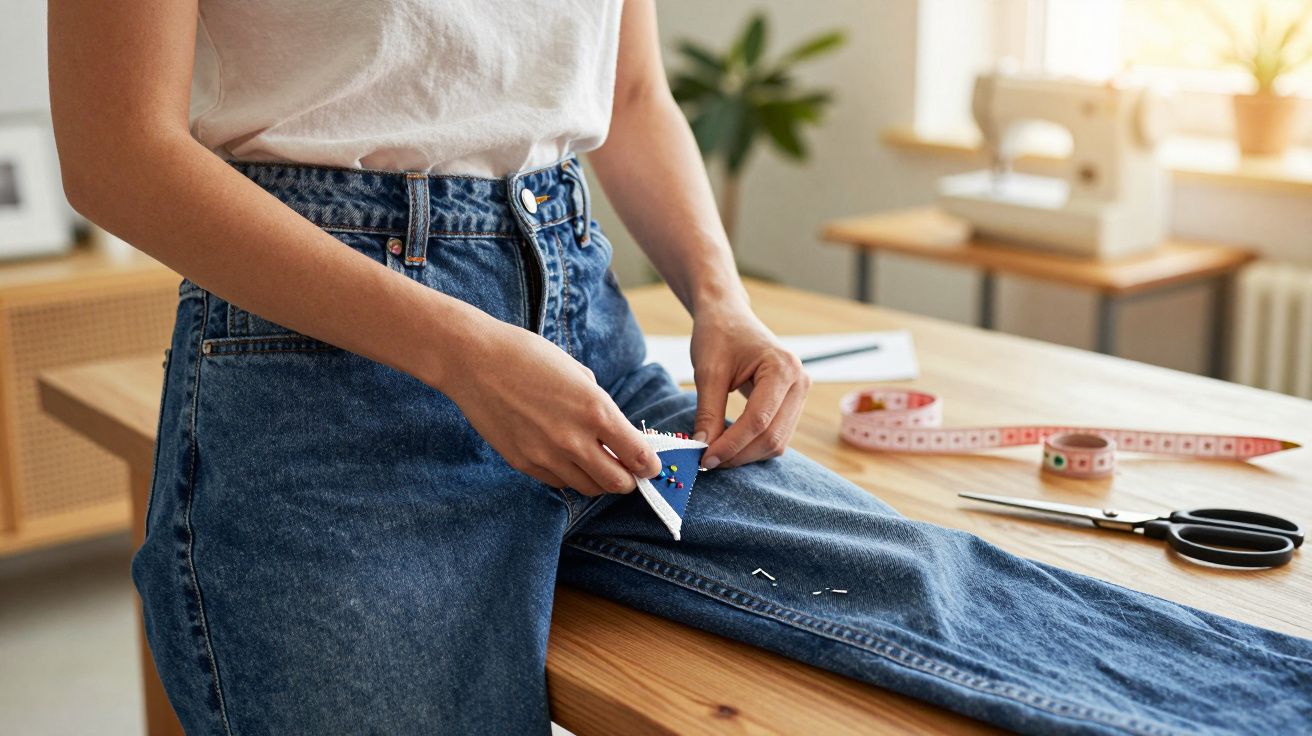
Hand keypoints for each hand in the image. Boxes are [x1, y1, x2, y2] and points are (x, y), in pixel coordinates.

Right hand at [440, 318, 661, 494]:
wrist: (474, 361)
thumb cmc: (527, 355)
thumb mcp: (577, 371)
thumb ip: (600, 404)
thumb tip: (615, 429)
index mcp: (596, 409)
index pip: (638, 456)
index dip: (650, 465)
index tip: (651, 465)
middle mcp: (574, 439)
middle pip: (617, 483)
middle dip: (628, 479)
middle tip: (628, 470)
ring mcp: (547, 455)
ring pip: (588, 488)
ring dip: (599, 480)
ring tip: (597, 464)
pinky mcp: (524, 463)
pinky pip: (558, 482)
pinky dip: (570, 476)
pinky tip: (566, 458)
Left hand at [690, 303, 810, 468]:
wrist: (728, 316)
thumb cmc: (718, 335)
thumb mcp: (708, 372)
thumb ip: (708, 413)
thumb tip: (703, 449)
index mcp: (783, 368)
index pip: (759, 420)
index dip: (731, 445)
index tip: (706, 459)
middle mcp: (800, 381)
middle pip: (772, 436)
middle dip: (740, 454)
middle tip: (708, 462)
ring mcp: (800, 392)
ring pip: (777, 441)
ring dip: (747, 454)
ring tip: (716, 455)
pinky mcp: (792, 402)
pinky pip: (776, 434)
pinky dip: (753, 446)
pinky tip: (729, 446)